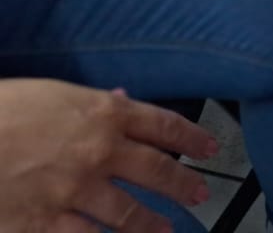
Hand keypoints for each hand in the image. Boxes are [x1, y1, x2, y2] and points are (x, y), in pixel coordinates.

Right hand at [0, 78, 214, 232]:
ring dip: (151, 224)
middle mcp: (100, 152)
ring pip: (128, 213)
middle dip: (183, 185)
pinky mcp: (45, 222)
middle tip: (199, 194)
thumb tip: (124, 101)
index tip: (209, 147)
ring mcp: (75, 190)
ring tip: (165, 231)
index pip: (164, 124)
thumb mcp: (53, 95)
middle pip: (157, 170)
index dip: (192, 137)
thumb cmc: (2, 110)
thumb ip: (94, 104)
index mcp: (104, 114)